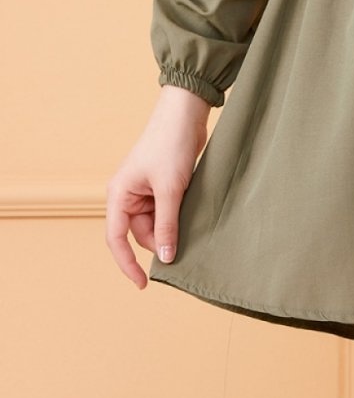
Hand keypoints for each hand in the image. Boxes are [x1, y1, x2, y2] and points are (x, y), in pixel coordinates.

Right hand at [105, 85, 210, 287]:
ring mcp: (145, 191)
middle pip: (140, 233)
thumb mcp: (170, 189)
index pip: (116, 239)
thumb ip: (167, 225)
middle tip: (184, 249)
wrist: (186, 113)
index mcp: (119, 195)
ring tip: (192, 226)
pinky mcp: (162, 186)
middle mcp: (128, 195)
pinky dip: (178, 217)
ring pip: (156, 223)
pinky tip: (193, 218)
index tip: (143, 284)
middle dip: (160, 242)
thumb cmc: (171, 145)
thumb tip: (164, 258)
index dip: (127, 264)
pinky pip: (167, 211)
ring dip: (172, 229)